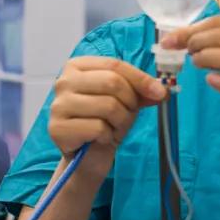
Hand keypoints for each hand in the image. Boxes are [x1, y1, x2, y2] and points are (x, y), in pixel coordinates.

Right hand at [49, 56, 167, 179]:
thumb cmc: (106, 121)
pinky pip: (98, 128)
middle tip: (129, 114)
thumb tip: (162, 90)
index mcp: (78, 66)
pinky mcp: (58, 128)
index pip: (115, 65)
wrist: (89, 154)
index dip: (141, 78)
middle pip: (112, 83)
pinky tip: (100, 138)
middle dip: (130, 102)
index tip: (160, 92)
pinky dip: (108, 135)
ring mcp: (58, 105)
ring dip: (121, 121)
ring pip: (108, 106)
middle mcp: (63, 82)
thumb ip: (142, 90)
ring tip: (114, 127)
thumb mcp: (127, 100)